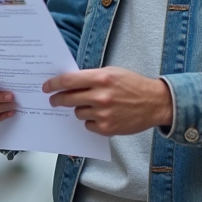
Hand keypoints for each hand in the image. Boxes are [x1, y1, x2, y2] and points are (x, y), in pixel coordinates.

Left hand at [43, 67, 172, 135]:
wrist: (155, 103)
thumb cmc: (133, 85)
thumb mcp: (112, 72)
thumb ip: (91, 77)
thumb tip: (69, 82)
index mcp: (101, 78)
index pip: (68, 81)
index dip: (54, 84)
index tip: (46, 87)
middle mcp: (101, 96)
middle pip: (68, 99)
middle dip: (57, 99)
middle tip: (54, 100)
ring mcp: (103, 114)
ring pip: (77, 113)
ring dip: (80, 109)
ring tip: (92, 105)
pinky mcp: (107, 128)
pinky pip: (88, 125)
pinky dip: (91, 121)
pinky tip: (101, 116)